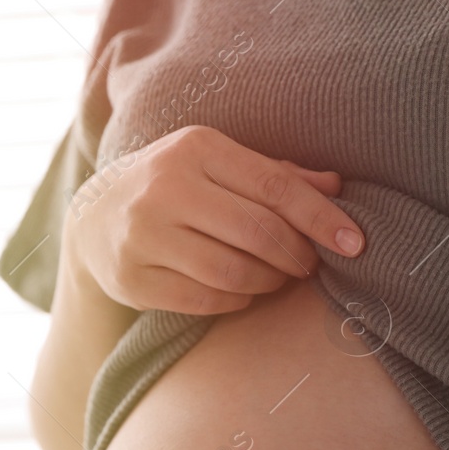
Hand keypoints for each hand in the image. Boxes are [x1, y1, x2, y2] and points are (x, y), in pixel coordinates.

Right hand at [63, 124, 364, 314]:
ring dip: (268, 283)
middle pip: (257, 233)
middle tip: (308, 266)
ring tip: (277, 279)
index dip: (320, 219)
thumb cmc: (177, 186)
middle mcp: (165, 187)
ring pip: (231, 272)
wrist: (94, 216)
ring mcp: (143, 235)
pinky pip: (203, 301)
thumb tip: (338, 187)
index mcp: (196, 148)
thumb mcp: (220, 164)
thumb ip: (278, 174)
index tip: (354, 243)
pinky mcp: (132, 279)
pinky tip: (242, 293)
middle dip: (296, 256)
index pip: (274, 186)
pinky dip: (235, 302)